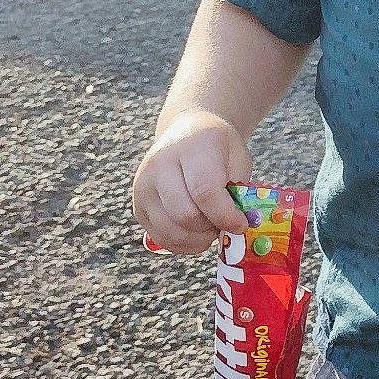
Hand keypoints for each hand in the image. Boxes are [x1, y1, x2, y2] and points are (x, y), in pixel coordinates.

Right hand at [131, 110, 253, 253]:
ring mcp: (143, 187)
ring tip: (211, 227)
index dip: (225, 215)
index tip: (240, 224)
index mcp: (190, 148)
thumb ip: (238, 191)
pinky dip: (183, 244)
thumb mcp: (237, 158)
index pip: (204, 191)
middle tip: (225, 224)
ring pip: (171, 232)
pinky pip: (161, 239)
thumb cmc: (217, 150)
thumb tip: (236, 228)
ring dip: (197, 239)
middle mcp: (159, 166)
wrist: (186, 134)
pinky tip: (197, 233)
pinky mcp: (138, 207)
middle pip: (185, 215)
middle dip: (210, 228)